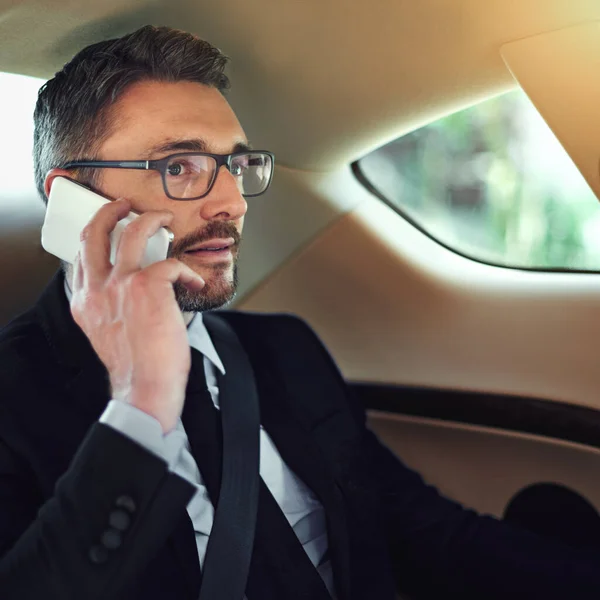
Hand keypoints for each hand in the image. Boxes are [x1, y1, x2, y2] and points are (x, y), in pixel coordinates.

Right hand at [70, 199, 204, 432]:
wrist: (145, 386)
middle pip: (94, 233)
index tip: (107, 229)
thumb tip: (133, 290)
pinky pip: (172, 264)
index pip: (80, 258)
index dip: (93, 238)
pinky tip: (194, 282)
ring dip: (150, 219)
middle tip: (125, 206)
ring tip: (163, 218)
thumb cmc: (135, 365)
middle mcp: (97, 289)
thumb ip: (112, 306)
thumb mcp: (108, 333)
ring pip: (132, 232)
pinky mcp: (149, 286)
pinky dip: (187, 271)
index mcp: (85, 302)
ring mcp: (121, 284)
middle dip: (110, 211)